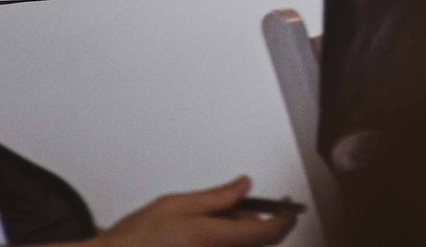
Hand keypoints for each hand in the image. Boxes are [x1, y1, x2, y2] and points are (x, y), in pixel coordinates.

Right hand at [95, 177, 295, 246]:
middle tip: (244, 204)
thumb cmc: (136, 238)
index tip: (289, 204)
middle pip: (260, 244)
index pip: (270, 232)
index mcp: (215, 239)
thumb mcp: (178, 204)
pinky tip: (208, 233)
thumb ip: (217, 196)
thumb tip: (245, 185)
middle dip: (260, 221)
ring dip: (242, 232)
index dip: (286, 217)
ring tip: (216, 219)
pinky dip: (228, 241)